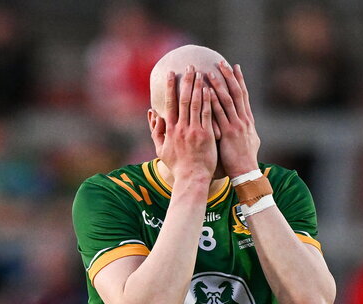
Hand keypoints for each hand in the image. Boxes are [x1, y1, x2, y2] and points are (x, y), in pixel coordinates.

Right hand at [151, 66, 216, 181]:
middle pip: (183, 99)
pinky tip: (210, 89)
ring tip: (201, 71)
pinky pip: (207, 114)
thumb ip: (155, 131)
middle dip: (186, 80)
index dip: (170, 87)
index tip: (171, 73)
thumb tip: (152, 113)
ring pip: (196, 104)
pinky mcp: (206, 135)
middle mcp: (181, 128)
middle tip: (190, 65)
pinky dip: (208, 101)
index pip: (170, 103)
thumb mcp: (161, 150)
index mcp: (170, 130)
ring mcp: (194, 131)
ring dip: (198, 86)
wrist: (191, 179)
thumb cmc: (177, 166)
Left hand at [208, 62, 259, 177]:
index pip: (244, 96)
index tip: (235, 67)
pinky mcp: (228, 133)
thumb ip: (246, 130)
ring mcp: (236, 126)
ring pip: (227, 100)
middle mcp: (243, 120)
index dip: (240, 80)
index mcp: (248, 121)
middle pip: (236, 93)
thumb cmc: (245, 160)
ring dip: (218, 85)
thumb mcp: (250, 142)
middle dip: (229, 76)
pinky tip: (206, 92)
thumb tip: (247, 125)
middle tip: (221, 62)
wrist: (246, 173)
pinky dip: (213, 102)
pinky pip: (219, 114)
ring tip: (209, 72)